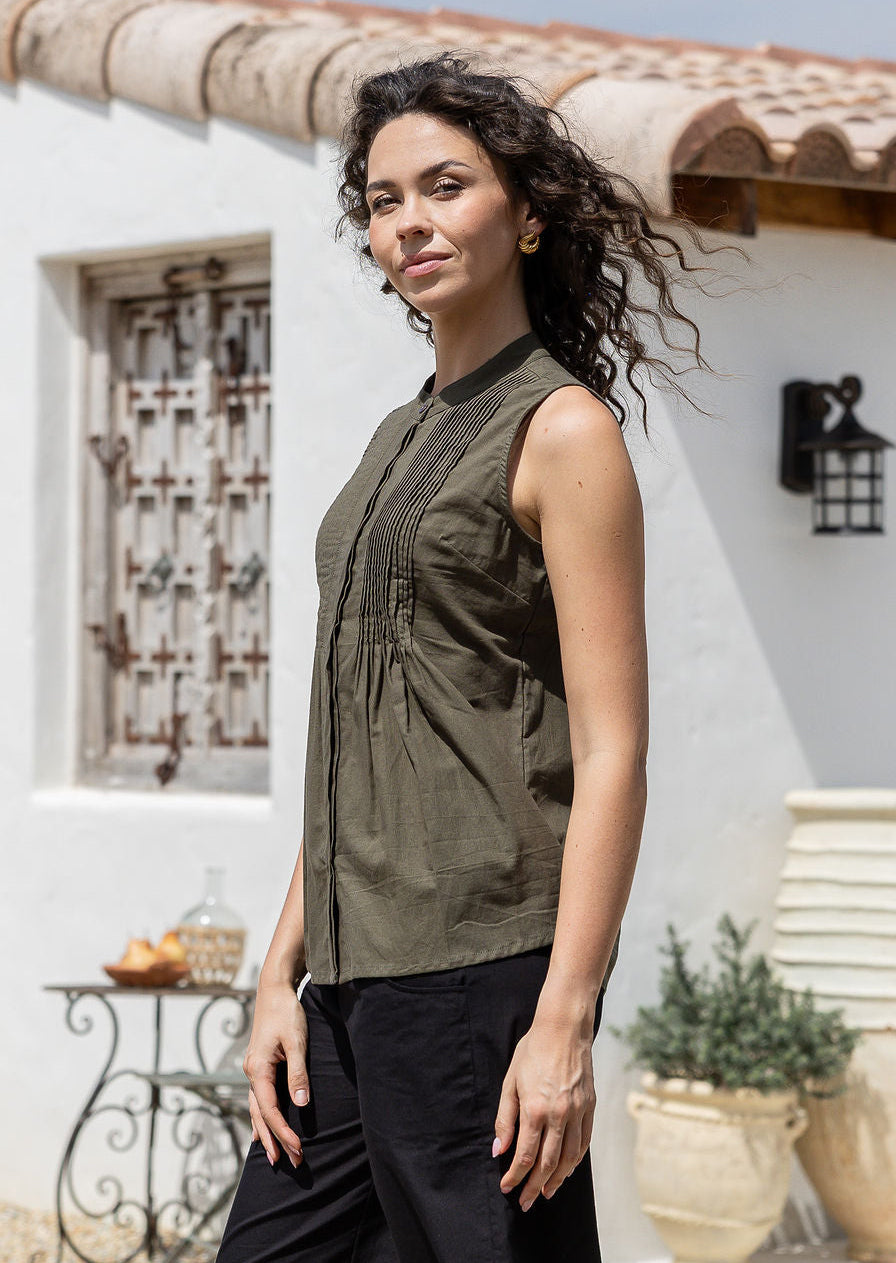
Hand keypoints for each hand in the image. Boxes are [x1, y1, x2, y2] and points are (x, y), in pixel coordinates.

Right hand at [243, 979, 309, 1168]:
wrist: (274, 989)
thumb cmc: (287, 1013)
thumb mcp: (297, 1042)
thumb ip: (298, 1074)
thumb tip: (300, 1105)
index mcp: (258, 1070)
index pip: (270, 1111)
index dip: (284, 1133)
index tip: (299, 1149)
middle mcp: (251, 1072)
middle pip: (261, 1115)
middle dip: (274, 1140)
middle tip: (290, 1163)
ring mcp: (253, 1069)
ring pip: (257, 1108)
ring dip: (266, 1132)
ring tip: (273, 1156)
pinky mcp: (259, 1064)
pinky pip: (258, 1098)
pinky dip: (261, 1116)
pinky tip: (261, 1128)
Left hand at [493, 1012, 595, 1211]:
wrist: (564, 1029)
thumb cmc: (532, 1052)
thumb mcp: (510, 1082)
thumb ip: (505, 1118)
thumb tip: (498, 1149)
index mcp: (535, 1109)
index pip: (524, 1155)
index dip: (514, 1175)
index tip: (507, 1187)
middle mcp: (559, 1115)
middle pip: (547, 1163)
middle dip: (534, 1186)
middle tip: (526, 1202)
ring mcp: (578, 1112)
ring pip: (569, 1158)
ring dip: (557, 1179)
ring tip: (546, 1192)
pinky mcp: (590, 1107)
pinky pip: (584, 1142)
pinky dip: (575, 1161)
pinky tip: (566, 1170)